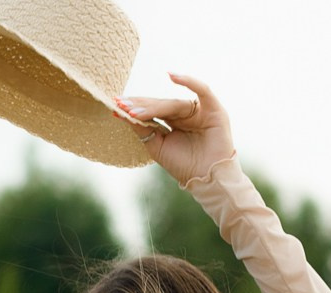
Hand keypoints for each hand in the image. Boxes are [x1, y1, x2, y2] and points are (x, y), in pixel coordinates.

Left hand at [118, 72, 234, 185]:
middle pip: (160, 105)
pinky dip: (189, 82)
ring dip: (153, 107)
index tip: (116, 106)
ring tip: (133, 112)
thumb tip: (125, 114)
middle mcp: (185, 114)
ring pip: (173, 104)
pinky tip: (172, 75)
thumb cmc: (183, 165)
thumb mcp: (157, 146)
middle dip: (140, 105)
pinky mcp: (214, 109)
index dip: (136, 108)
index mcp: (173, 122)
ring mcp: (200, 110)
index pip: (153, 111)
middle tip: (120, 104)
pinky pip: (202, 90)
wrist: (206, 179)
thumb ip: (144, 129)